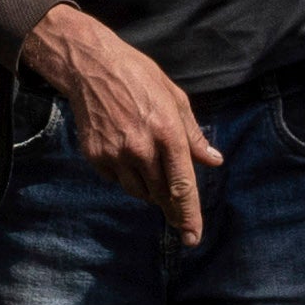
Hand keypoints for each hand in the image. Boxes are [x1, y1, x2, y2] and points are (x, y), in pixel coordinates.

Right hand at [26, 2, 212, 233]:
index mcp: (167, 133)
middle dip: (173, 211)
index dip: (189, 215)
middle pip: (162, 195)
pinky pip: (118, 180)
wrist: (91, 67)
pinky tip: (128, 157)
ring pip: (139, 192)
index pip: (182, 186)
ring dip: (151, 191)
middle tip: (181, 224)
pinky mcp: (96, 157)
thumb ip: (193, 134)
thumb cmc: (138, 78)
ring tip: (152, 173)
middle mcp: (141, 149)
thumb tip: (213, 160)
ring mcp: (116, 155)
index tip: (193, 237)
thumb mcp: (174, 98)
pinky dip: (128, 177)